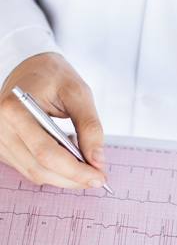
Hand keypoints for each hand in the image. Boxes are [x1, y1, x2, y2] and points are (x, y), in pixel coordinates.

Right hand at [0, 53, 106, 189]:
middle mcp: (1, 127)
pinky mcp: (4, 148)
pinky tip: (66, 151)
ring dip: (64, 174)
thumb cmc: (54, 76)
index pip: (46, 153)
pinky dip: (53, 168)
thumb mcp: (79, 93)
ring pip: (35, 173)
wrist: (30, 67)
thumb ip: (90, 126)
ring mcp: (0, 139)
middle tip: (98, 176)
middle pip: (40, 168)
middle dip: (73, 177)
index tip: (99, 176)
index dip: (74, 170)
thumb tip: (98, 160)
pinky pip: (30, 167)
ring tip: (82, 155)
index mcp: (16, 110)